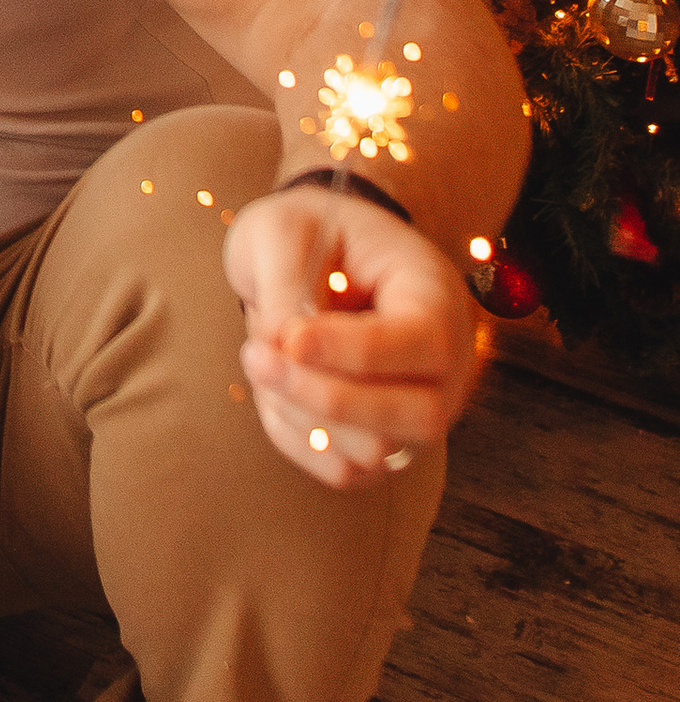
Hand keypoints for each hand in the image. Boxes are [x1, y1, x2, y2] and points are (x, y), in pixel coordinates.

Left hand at [223, 187, 478, 489]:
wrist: (317, 249)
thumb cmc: (308, 233)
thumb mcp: (285, 230)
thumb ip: (287, 284)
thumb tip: (283, 349)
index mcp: (436, 296)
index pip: (420, 343)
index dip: (350, 351)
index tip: (288, 336)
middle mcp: (445, 365)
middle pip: (415, 418)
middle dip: (324, 396)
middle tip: (256, 355)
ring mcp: (419, 411)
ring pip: (375, 454)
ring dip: (303, 415)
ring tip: (263, 360)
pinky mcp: (383, 443)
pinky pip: (344, 471)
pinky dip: (297, 439)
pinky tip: (273, 391)